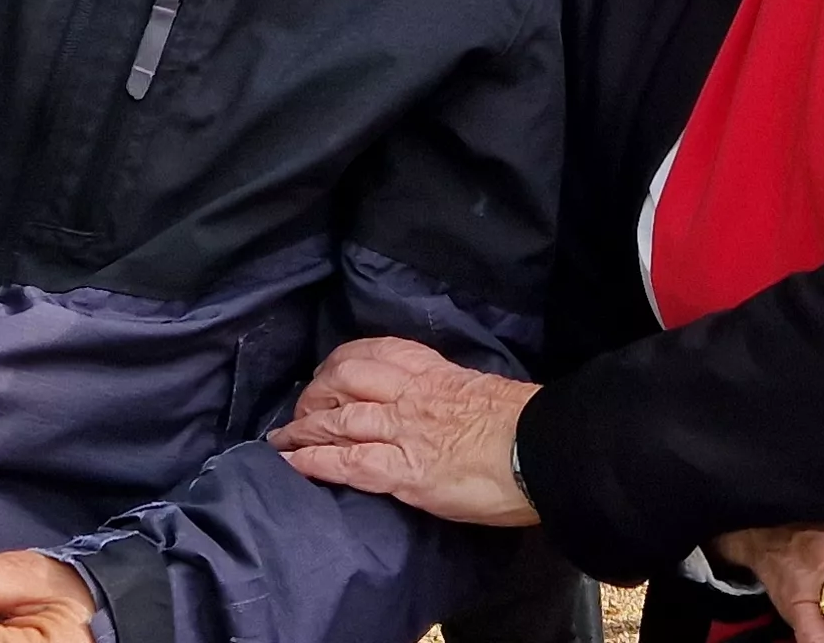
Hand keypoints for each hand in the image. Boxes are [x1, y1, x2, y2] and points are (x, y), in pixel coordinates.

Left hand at [268, 336, 541, 525]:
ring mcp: (402, 431)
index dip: (342, 362)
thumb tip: (447, 402)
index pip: (375, 353)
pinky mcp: (403, 471)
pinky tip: (293, 464)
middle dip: (316, 393)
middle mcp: (410, 395)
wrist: (541, 450)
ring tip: (282, 439)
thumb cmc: (526, 422)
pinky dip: (315, 462)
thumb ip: (454, 392)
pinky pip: (347, 462)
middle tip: (300, 408)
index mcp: (434, 372)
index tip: (329, 371)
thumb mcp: (484, 390)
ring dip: (304, 428)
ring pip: (338, 419)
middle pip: (345, 381)